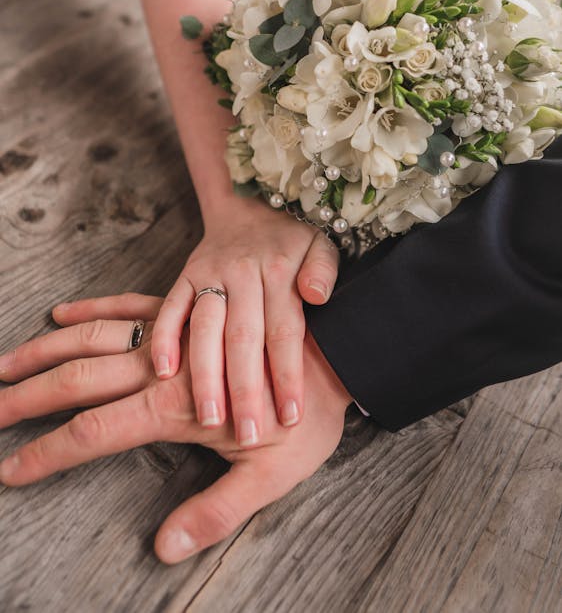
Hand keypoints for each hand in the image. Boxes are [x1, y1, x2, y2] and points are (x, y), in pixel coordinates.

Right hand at [0, 293, 351, 563]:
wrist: (335, 355)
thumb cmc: (307, 417)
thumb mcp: (272, 477)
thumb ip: (217, 511)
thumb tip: (165, 548)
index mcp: (174, 407)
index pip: (94, 432)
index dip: (48, 453)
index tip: (10, 468)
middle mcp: (163, 366)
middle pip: (79, 379)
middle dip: (30, 398)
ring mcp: (173, 335)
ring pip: (94, 337)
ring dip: (46, 351)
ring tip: (6, 364)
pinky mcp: (187, 314)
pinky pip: (131, 305)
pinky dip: (93, 308)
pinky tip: (63, 311)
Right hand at [150, 199, 339, 446]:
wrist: (252, 206)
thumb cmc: (294, 240)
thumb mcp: (323, 245)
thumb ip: (324, 271)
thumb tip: (318, 296)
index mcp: (281, 272)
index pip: (285, 331)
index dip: (288, 375)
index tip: (292, 417)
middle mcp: (244, 273)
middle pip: (244, 338)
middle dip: (246, 389)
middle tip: (250, 436)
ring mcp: (210, 274)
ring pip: (205, 328)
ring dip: (205, 375)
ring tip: (210, 420)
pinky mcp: (186, 274)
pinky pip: (171, 307)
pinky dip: (163, 338)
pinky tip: (164, 375)